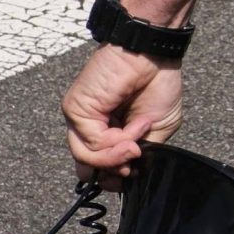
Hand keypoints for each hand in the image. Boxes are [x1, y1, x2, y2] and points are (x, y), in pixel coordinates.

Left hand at [62, 45, 184, 186]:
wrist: (153, 56)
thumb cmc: (158, 83)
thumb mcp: (156, 130)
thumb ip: (139, 154)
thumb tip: (125, 174)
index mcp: (107, 131)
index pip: (97, 166)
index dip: (113, 178)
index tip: (132, 174)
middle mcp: (90, 127)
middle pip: (87, 167)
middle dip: (111, 174)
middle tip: (132, 167)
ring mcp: (80, 119)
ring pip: (86, 158)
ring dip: (116, 158)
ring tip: (136, 146)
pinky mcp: (75, 110)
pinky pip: (92, 143)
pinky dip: (117, 141)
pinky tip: (135, 128)